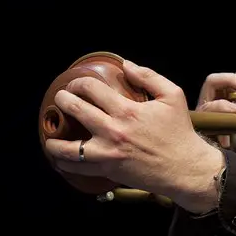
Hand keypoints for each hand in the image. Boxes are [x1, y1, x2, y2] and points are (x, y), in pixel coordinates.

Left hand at [44, 59, 225, 213]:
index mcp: (127, 110)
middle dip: (62, 100)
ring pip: (69, 147)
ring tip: (49, 136)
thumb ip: (149, 77)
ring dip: (54, 140)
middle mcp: (114, 130)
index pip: (92, 89)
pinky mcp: (109, 170)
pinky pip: (79, 167)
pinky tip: (60, 159)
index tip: (76, 85)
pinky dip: (65, 163)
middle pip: (75, 110)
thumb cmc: (180, 132)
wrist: (186, 168)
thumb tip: (126, 65)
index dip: (79, 83)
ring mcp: (108, 152)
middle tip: (60, 100)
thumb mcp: (172, 96)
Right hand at [197, 69, 235, 146]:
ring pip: (212, 82)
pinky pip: (207, 106)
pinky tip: (235, 111)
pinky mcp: (199, 122)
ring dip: (233, 83)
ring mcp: (206, 111)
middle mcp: (218, 102)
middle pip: (227, 76)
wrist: (233, 178)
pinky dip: (221, 105)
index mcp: (234, 101)